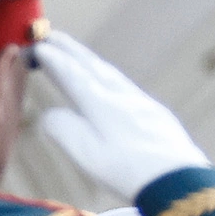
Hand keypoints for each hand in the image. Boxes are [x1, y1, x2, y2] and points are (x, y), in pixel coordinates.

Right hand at [34, 33, 207, 197]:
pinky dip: (110, 76)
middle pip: (91, 65)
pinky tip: (111, 83)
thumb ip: (62, 129)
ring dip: (90, 60)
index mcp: (99, 102)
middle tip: (52, 36)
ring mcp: (141, 102)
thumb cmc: (128, 170)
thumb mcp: (86, 153)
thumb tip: (50, 115)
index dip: (53, 60)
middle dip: (69, 50)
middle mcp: (120, 95)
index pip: (71, 73)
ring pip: (110, 73)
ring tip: (77, 54)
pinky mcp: (156, 114)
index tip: (37, 46)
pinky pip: (125, 85)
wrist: (177, 179)